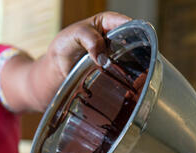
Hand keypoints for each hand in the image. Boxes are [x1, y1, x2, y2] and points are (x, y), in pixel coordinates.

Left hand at [1, 11, 130, 112]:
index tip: (141, 42)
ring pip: (129, 61)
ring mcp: (113, 58)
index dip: (136, 31)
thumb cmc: (63, 48)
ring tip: (136, 75)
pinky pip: (121, 76)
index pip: (128, 24)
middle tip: (141, 61)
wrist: (54, 73)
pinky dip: (124, 80)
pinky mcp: (110, 75)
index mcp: (108, 23)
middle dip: (138, 51)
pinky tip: (126, 85)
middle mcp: (114, 40)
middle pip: (133, 43)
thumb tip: (103, 57)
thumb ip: (89, 39)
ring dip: (132, 68)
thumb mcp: (73, 36)